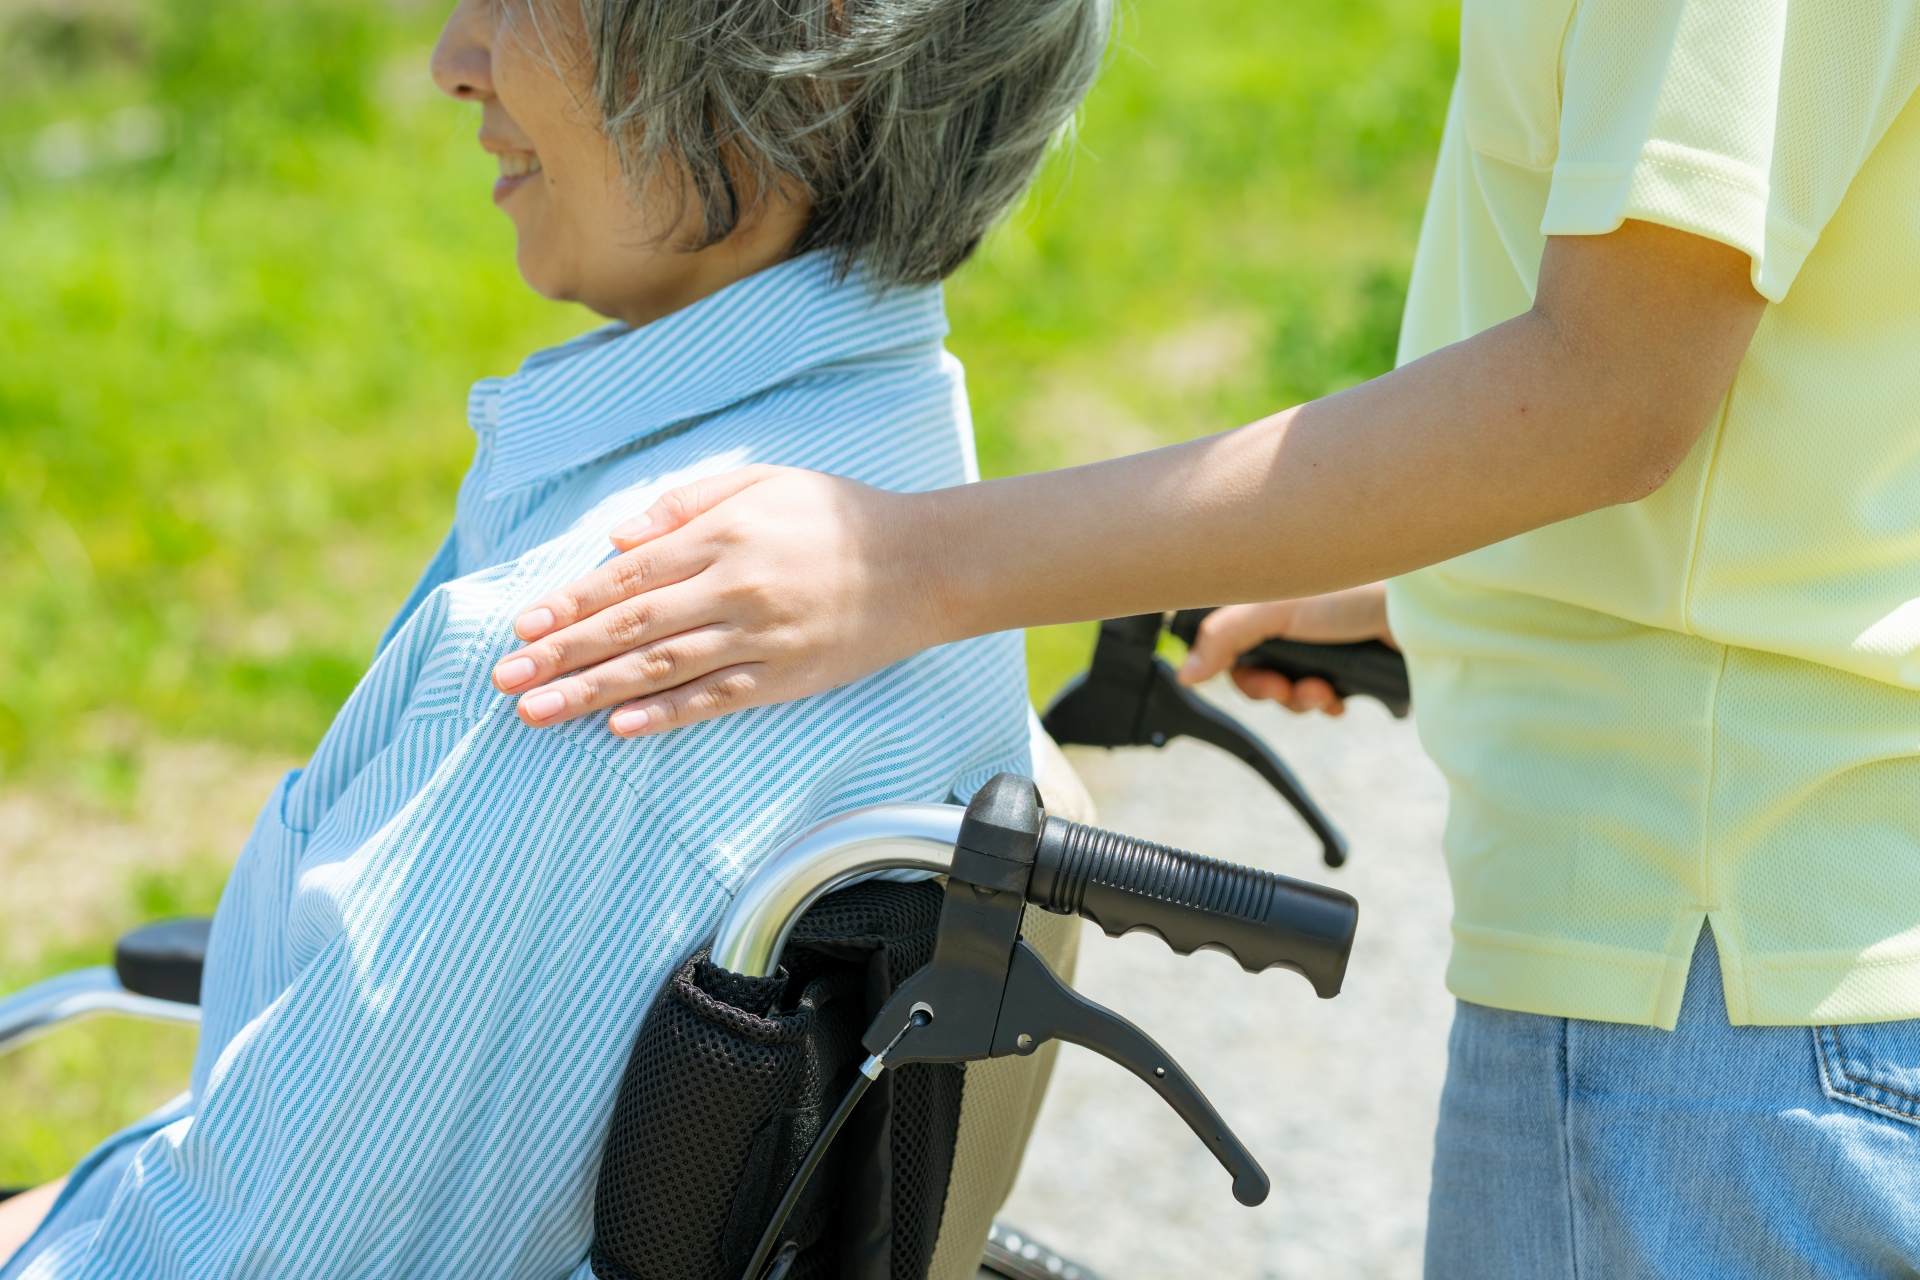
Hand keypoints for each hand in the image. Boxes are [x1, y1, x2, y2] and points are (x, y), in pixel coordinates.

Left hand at [489, 466, 946, 736]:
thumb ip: (685, 504)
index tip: (522, 626)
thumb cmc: (835, 515)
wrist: (922, 564)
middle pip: (630, 629)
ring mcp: (759, 638)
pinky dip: (663, 715)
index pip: (627, 575)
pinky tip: (617, 728)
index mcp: (722, 536)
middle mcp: (733, 588)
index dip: (570, 603)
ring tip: (539, 711)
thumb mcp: (761, 480)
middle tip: (504, 678)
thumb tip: (616, 538)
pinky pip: (713, 700)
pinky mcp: (784, 677)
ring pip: (660, 670)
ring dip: (592, 692)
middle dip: (561, 654)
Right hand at [1176, 584, 1393, 715]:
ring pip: (1293, 695)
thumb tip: (1185, 673)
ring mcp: (1322, 649)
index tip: (1267, 684)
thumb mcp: (1276, 608)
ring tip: (1328, 693)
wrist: (1419, 610)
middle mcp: (1293, 627)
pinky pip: (1326, 701)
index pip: (1233, 654)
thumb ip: (1225, 636)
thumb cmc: (1352, 591)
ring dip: (1305, 702)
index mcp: (1269, 606)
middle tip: (1296, 690)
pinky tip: (1343, 699)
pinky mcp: (1350, 668)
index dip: (1245, 678)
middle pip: (1262, 679)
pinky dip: (1330, 704)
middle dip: (1277, 693)